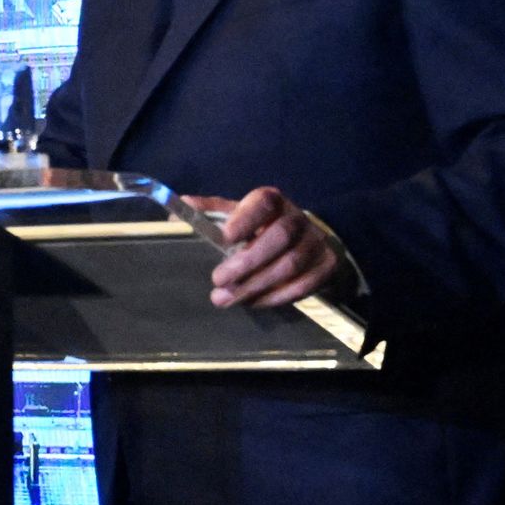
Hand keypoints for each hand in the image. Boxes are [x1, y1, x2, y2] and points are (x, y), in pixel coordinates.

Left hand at [191, 187, 353, 309]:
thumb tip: (177, 215)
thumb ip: (208, 215)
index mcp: (272, 202)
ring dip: (256, 285)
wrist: (305, 242)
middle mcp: (298, 218)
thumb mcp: (233, 217)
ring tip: (226, 299)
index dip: (244, 220)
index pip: (262, 204)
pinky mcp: (327, 265)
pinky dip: (276, 296)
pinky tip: (252, 303)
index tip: (222, 238)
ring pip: (290, 264)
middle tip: (217, 280)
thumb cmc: (257, 229)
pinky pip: (303, 285)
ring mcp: (316, 242)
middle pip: (279, 237)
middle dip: (247, 262)